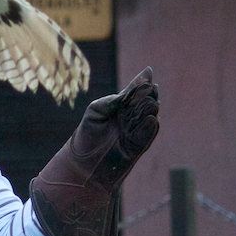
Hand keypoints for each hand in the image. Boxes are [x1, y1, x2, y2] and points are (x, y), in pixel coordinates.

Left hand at [72, 66, 159, 190]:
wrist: (83, 162)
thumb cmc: (86, 134)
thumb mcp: (94, 111)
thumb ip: (111, 101)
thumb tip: (127, 91)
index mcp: (121, 105)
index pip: (135, 90)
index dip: (142, 81)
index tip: (148, 72)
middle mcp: (131, 116)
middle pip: (146, 99)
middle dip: (148, 93)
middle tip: (147, 90)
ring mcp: (137, 129)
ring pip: (151, 114)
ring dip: (151, 107)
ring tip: (148, 103)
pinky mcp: (140, 144)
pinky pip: (150, 133)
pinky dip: (151, 125)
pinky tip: (152, 118)